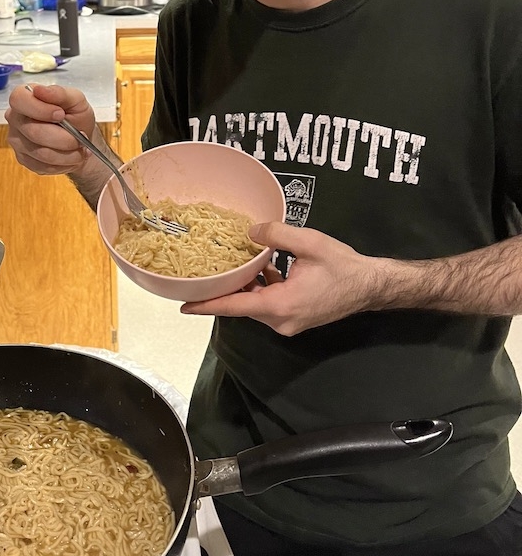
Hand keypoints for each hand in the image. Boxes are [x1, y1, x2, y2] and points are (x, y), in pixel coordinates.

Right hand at [5, 83, 96, 176]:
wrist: (80, 139)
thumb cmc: (76, 116)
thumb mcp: (76, 100)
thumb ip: (60, 93)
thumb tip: (40, 90)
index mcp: (24, 98)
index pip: (19, 100)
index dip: (40, 109)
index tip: (61, 114)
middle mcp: (16, 119)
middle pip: (33, 131)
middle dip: (63, 138)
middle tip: (80, 138)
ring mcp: (17, 141)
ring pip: (41, 153)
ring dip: (67, 154)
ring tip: (80, 149)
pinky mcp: (24, 159)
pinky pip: (42, 166)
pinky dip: (62, 163)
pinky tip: (70, 156)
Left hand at [181, 221, 379, 334]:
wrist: (371, 286)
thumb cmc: (343, 266)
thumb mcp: (309, 243)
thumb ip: (276, 235)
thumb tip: (249, 232)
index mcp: (280, 305)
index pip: (235, 306)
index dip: (207, 305)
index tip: (184, 305)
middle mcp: (280, 321)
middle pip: (243, 305)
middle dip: (227, 288)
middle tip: (207, 271)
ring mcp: (288, 323)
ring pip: (256, 304)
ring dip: (247, 285)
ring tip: (235, 262)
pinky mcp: (295, 319)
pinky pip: (269, 304)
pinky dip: (262, 288)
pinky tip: (264, 266)